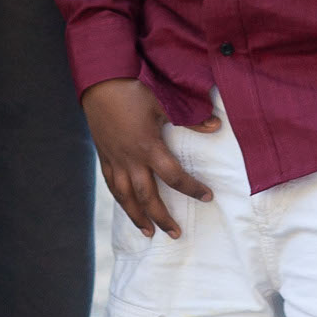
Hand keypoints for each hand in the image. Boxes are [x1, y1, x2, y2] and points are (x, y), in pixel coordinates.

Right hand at [82, 78, 215, 240]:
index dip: (192, 189)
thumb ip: (190, 119)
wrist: (101, 82)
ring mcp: (115, 159)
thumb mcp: (165, 103)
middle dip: (161, 218)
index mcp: (149, 148)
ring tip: (148, 232)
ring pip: (125, 197)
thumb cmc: (134, 90)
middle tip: (175, 234)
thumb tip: (215, 125)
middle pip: (147, 197)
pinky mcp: (104, 156)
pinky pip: (111, 184)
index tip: (207, 197)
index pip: (174, 176)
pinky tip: (126, 205)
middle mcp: (131, 159)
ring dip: (137, 216)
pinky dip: (120, 198)